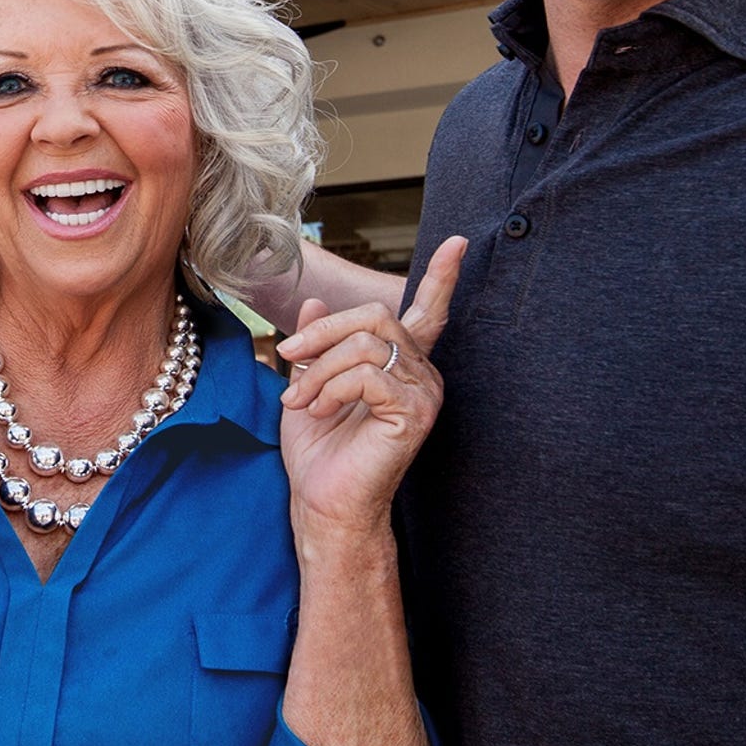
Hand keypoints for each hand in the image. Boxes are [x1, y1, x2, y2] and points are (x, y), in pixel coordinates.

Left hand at [275, 236, 464, 536]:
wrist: (323, 503)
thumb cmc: (318, 453)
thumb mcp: (307, 384)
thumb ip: (315, 344)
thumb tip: (311, 302)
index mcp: (401, 365)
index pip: (428, 313)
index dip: (442, 278)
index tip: (459, 243)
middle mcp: (422, 374)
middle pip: (375, 316)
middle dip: (322, 332)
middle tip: (287, 354)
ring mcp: (423, 393)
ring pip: (365, 343)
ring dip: (318, 368)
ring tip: (299, 399)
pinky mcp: (415, 412)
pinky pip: (367, 374)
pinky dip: (330, 388)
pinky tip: (318, 410)